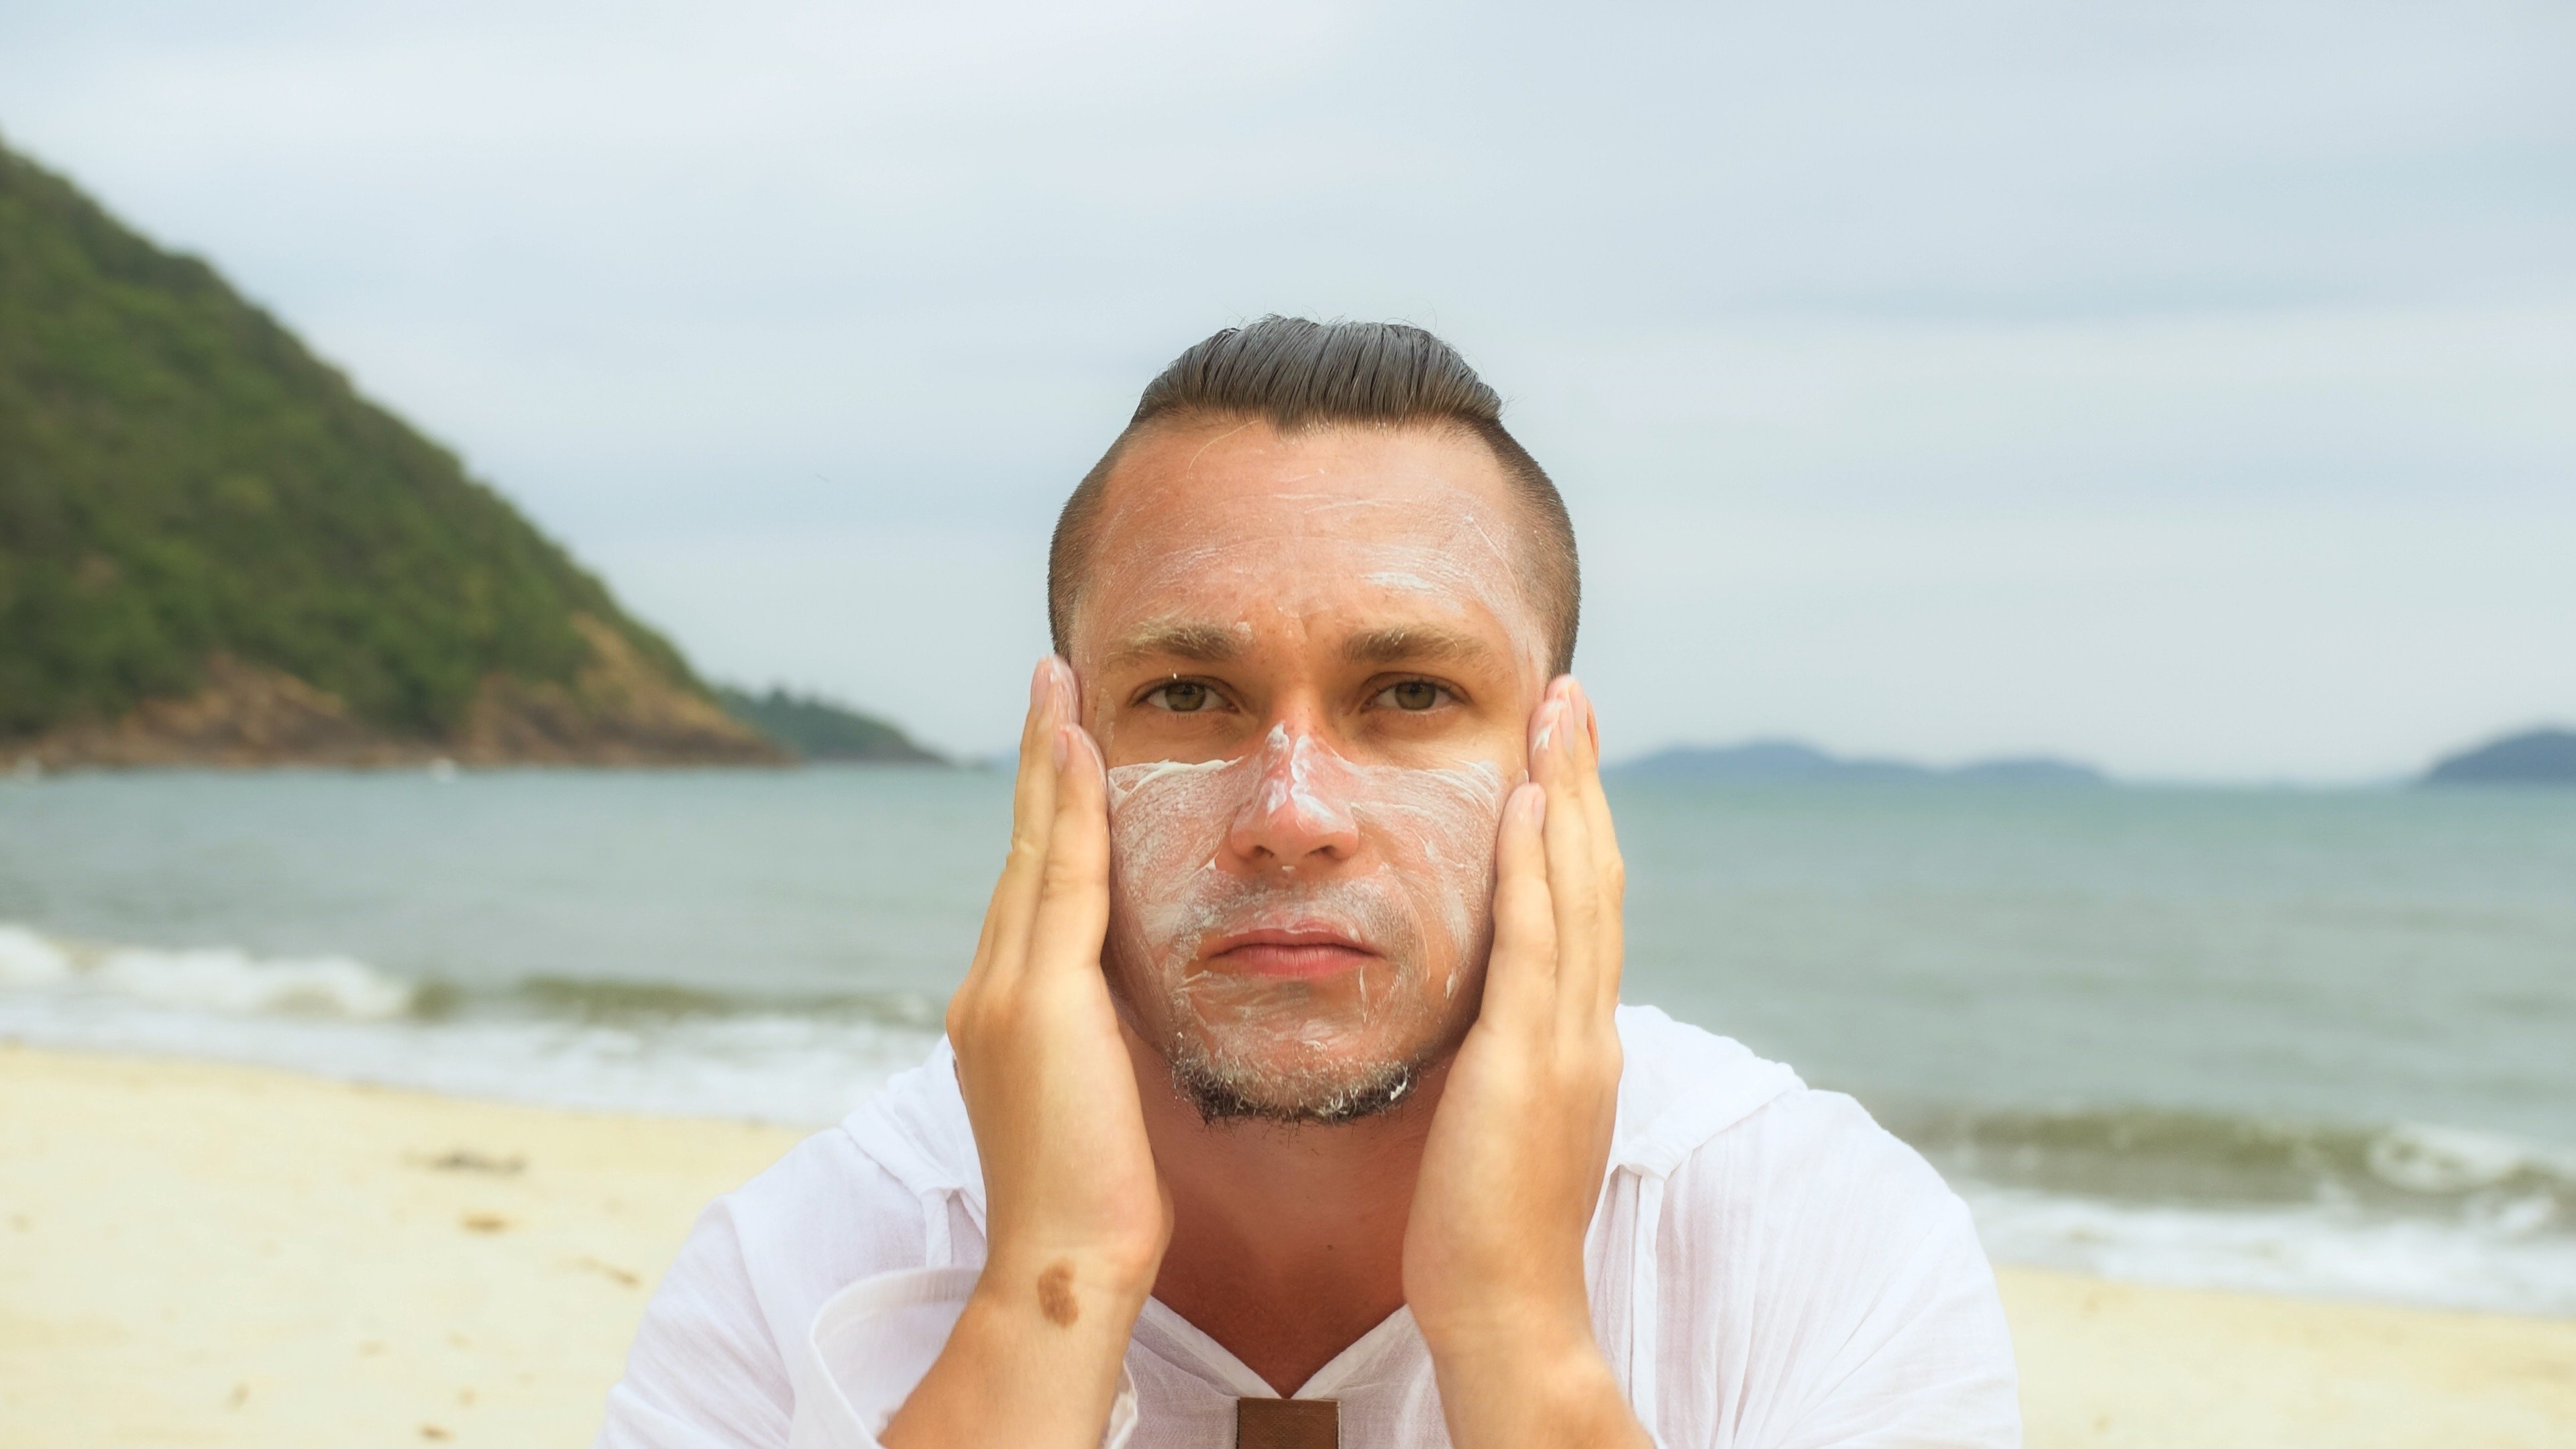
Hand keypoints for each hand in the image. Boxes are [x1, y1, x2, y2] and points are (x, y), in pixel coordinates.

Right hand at [883, 657, 1170, 1448]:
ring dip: (1048, 761)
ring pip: (1034, 849)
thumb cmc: (1096, 1202)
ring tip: (1059, 685)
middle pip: (1021, 850)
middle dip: (1036, 761)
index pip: (1030, 889)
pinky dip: (1072, 808)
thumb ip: (1099, 1037)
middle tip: (1049, 678)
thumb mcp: (1097, 1096)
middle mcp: (986, 988)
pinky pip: (1064, 878)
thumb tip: (1127, 1008)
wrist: (1065, 1265)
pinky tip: (1080, 748)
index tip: (1062, 744)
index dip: (1046, 813)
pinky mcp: (1038, 999)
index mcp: (1000, 1011)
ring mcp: (1002, 990)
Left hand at [1403, 676, 1647, 1447]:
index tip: (1562, 753)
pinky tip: (1526, 802)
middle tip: (1570, 696)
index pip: (1587, 910)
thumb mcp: (1500, 1120)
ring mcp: (1568, 1041)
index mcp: (1581, 1040)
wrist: (1505, 1309)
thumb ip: (1502, 1059)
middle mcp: (1589, 1027)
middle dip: (1584, 780)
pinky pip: (1536, 941)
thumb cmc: (1482, 1229)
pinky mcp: (1530, 1061)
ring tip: (1556, 712)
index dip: (1578, 824)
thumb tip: (1482, 1019)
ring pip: (1579, 890)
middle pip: (1597, 876)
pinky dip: (1536, 865)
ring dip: (1569, 792)